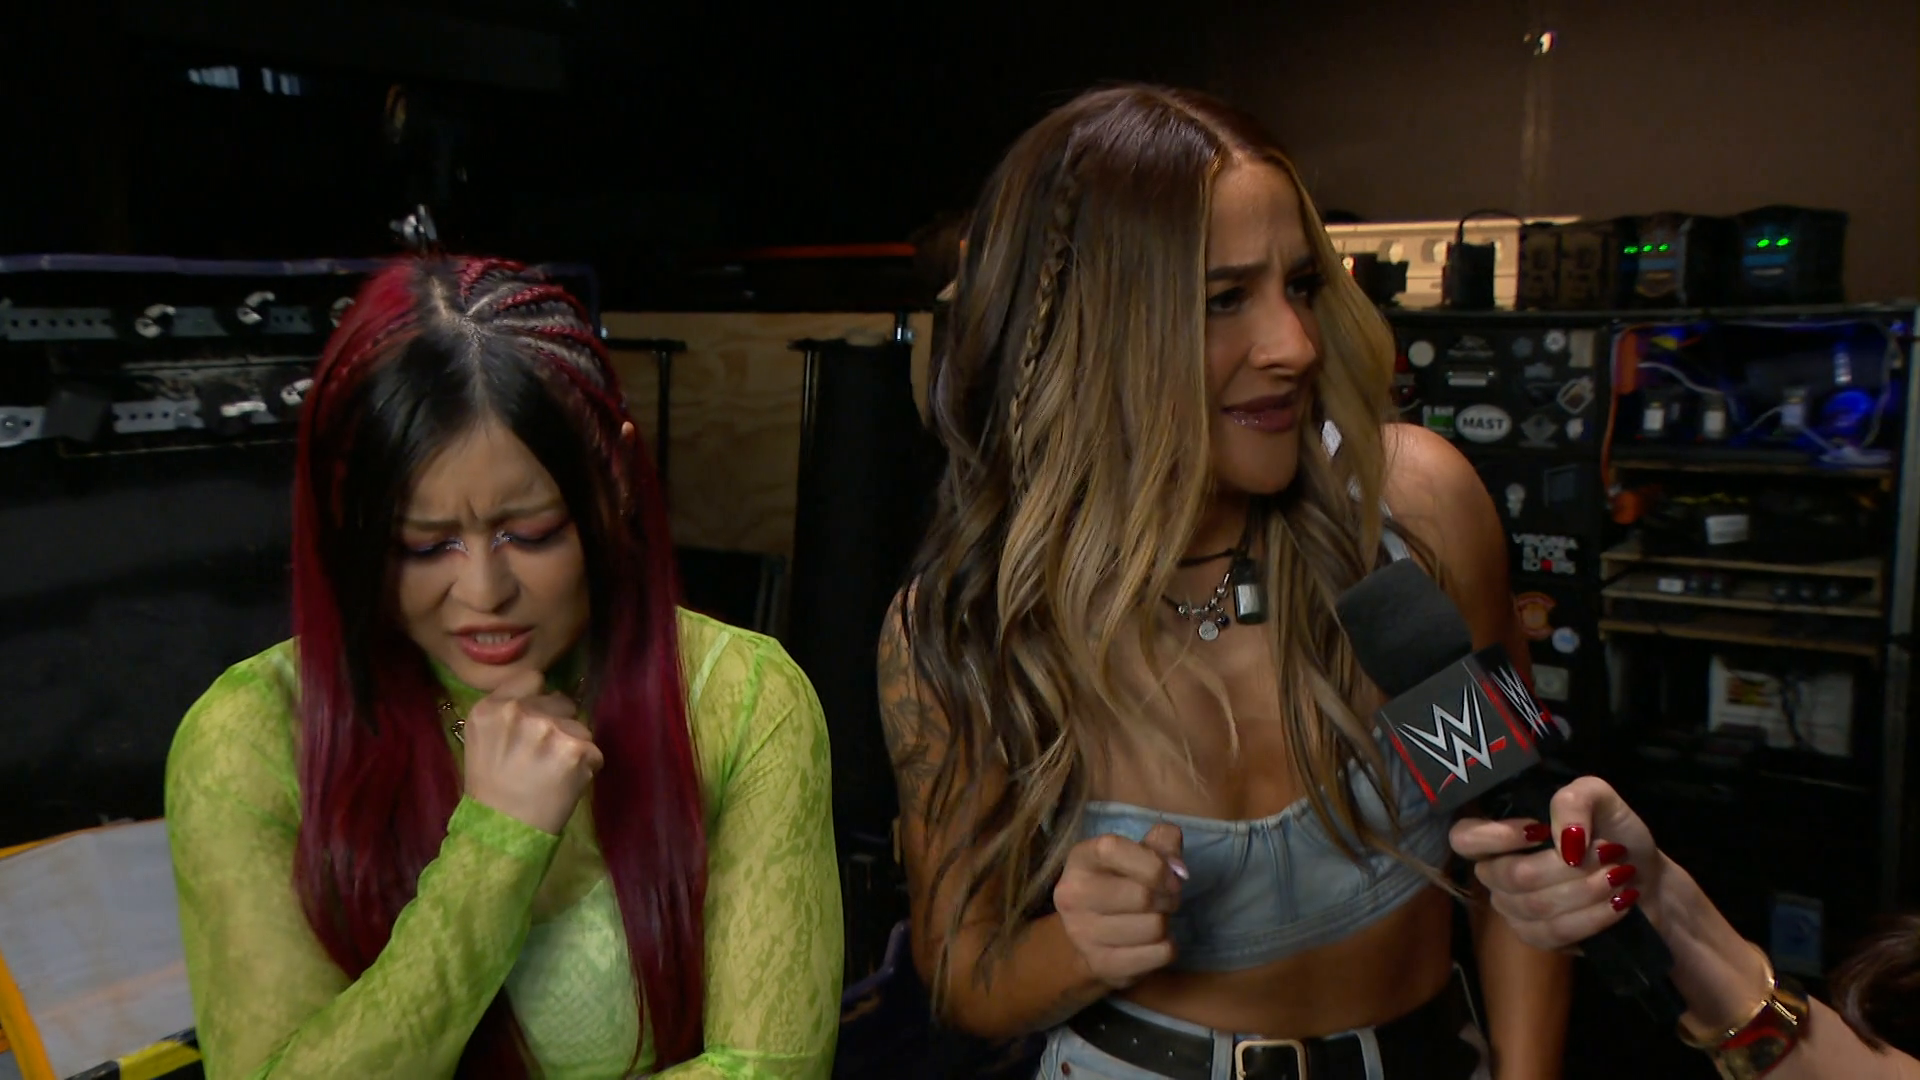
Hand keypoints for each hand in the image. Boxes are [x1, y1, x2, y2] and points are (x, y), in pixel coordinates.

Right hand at [461, 669, 603, 834]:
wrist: (504, 831)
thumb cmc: (492, 788)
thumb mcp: (483, 738)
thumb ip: (508, 710)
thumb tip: (543, 694)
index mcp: (492, 708)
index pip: (533, 679)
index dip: (537, 700)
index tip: (534, 720)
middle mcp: (520, 713)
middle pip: (561, 702)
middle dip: (558, 724)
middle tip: (541, 756)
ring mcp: (550, 730)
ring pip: (580, 728)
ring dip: (573, 747)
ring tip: (552, 774)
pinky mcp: (577, 751)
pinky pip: (594, 751)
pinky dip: (586, 767)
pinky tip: (564, 784)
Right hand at [1054, 823, 1186, 990]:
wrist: (1088, 935)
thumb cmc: (1119, 884)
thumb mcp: (1138, 853)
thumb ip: (1163, 843)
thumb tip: (1178, 870)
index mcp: (1080, 859)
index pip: (1113, 849)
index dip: (1154, 863)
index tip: (1173, 877)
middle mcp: (1072, 894)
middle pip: (1141, 896)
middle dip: (1167, 898)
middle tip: (1164, 900)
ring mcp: (1082, 933)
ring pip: (1153, 927)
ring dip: (1165, 923)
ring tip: (1154, 919)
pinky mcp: (1101, 964)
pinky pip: (1159, 954)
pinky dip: (1166, 947)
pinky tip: (1152, 941)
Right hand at [1449, 776, 1661, 952]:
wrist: (1647, 879)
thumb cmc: (1615, 834)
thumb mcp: (1599, 797)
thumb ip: (1573, 802)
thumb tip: (1562, 842)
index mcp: (1500, 835)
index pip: (1464, 838)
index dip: (1495, 837)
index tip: (1540, 831)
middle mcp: (1497, 873)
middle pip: (1513, 876)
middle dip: (1568, 867)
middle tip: (1608, 853)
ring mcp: (1513, 909)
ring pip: (1538, 906)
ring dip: (1588, 890)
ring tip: (1619, 875)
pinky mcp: (1537, 939)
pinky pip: (1556, 933)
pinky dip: (1594, 916)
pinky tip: (1618, 903)